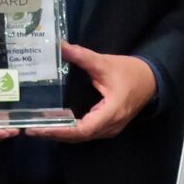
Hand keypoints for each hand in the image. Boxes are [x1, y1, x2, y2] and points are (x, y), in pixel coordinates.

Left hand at [28, 43, 157, 142]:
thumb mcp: (105, 63)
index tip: (41, 128)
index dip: (61, 130)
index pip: (84, 128)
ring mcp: (110, 128)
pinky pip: (87, 133)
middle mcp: (111, 125)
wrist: (152, 81)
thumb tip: (60, 46)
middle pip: (80, 136)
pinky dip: (70, 131)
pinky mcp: (108, 127)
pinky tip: (55, 126)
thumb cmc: (130, 72)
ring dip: (61, 134)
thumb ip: (82, 56)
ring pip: (83, 137)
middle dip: (55, 134)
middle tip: (31, 130)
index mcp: (112, 111)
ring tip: (39, 129)